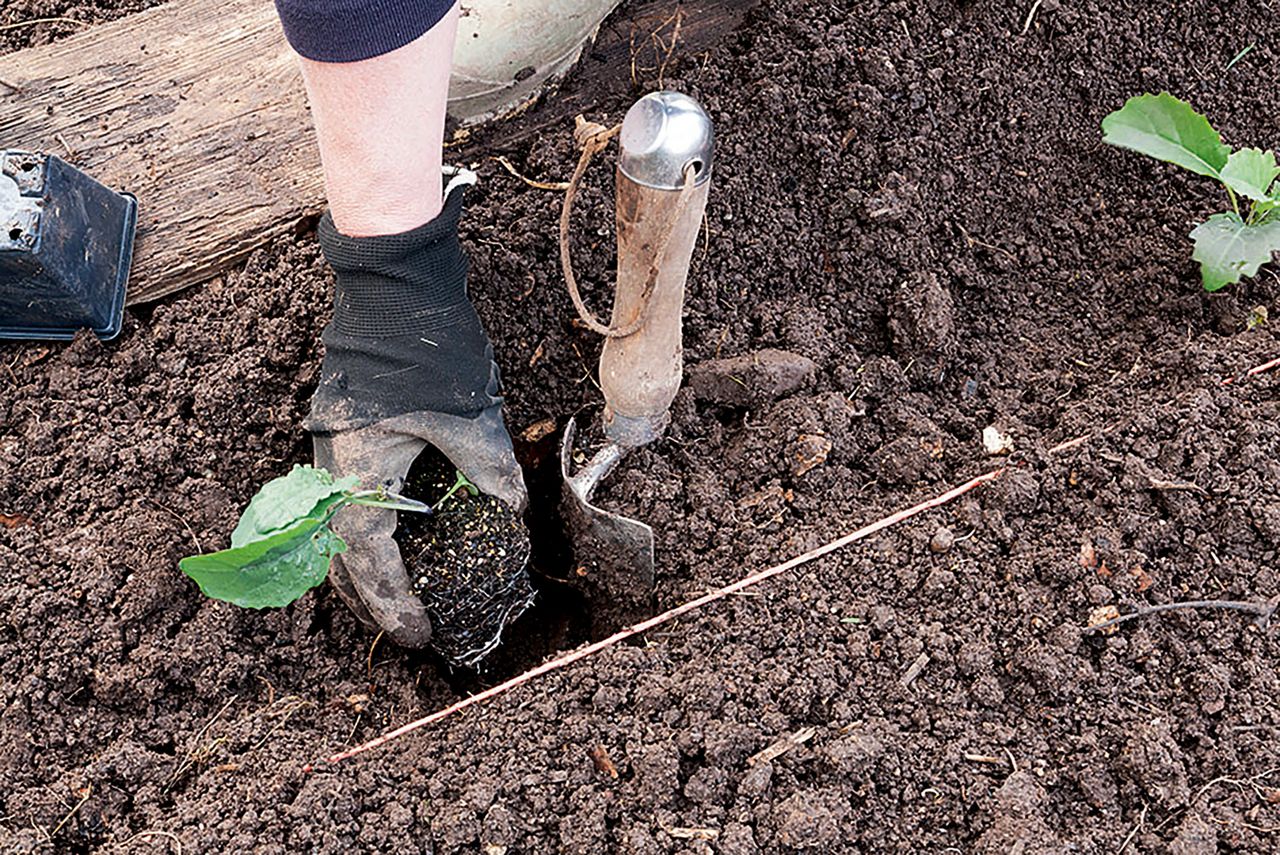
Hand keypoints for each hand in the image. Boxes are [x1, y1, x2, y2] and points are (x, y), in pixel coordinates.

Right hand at [307, 171, 527, 647]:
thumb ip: (490, 470)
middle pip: (344, 551)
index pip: (369, 556)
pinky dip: (376, 525)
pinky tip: (407, 533)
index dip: (394, 600)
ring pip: (344, 525)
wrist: (391, 279)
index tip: (418, 633)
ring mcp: (335, 446)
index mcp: (354, 469)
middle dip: (377, 594)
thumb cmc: (424, 344)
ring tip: (407, 591)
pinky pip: (354, 495)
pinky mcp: (348, 430)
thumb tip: (514, 514)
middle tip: (414, 623)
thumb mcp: (468, 416)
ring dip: (374, 563)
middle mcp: (332, 465)